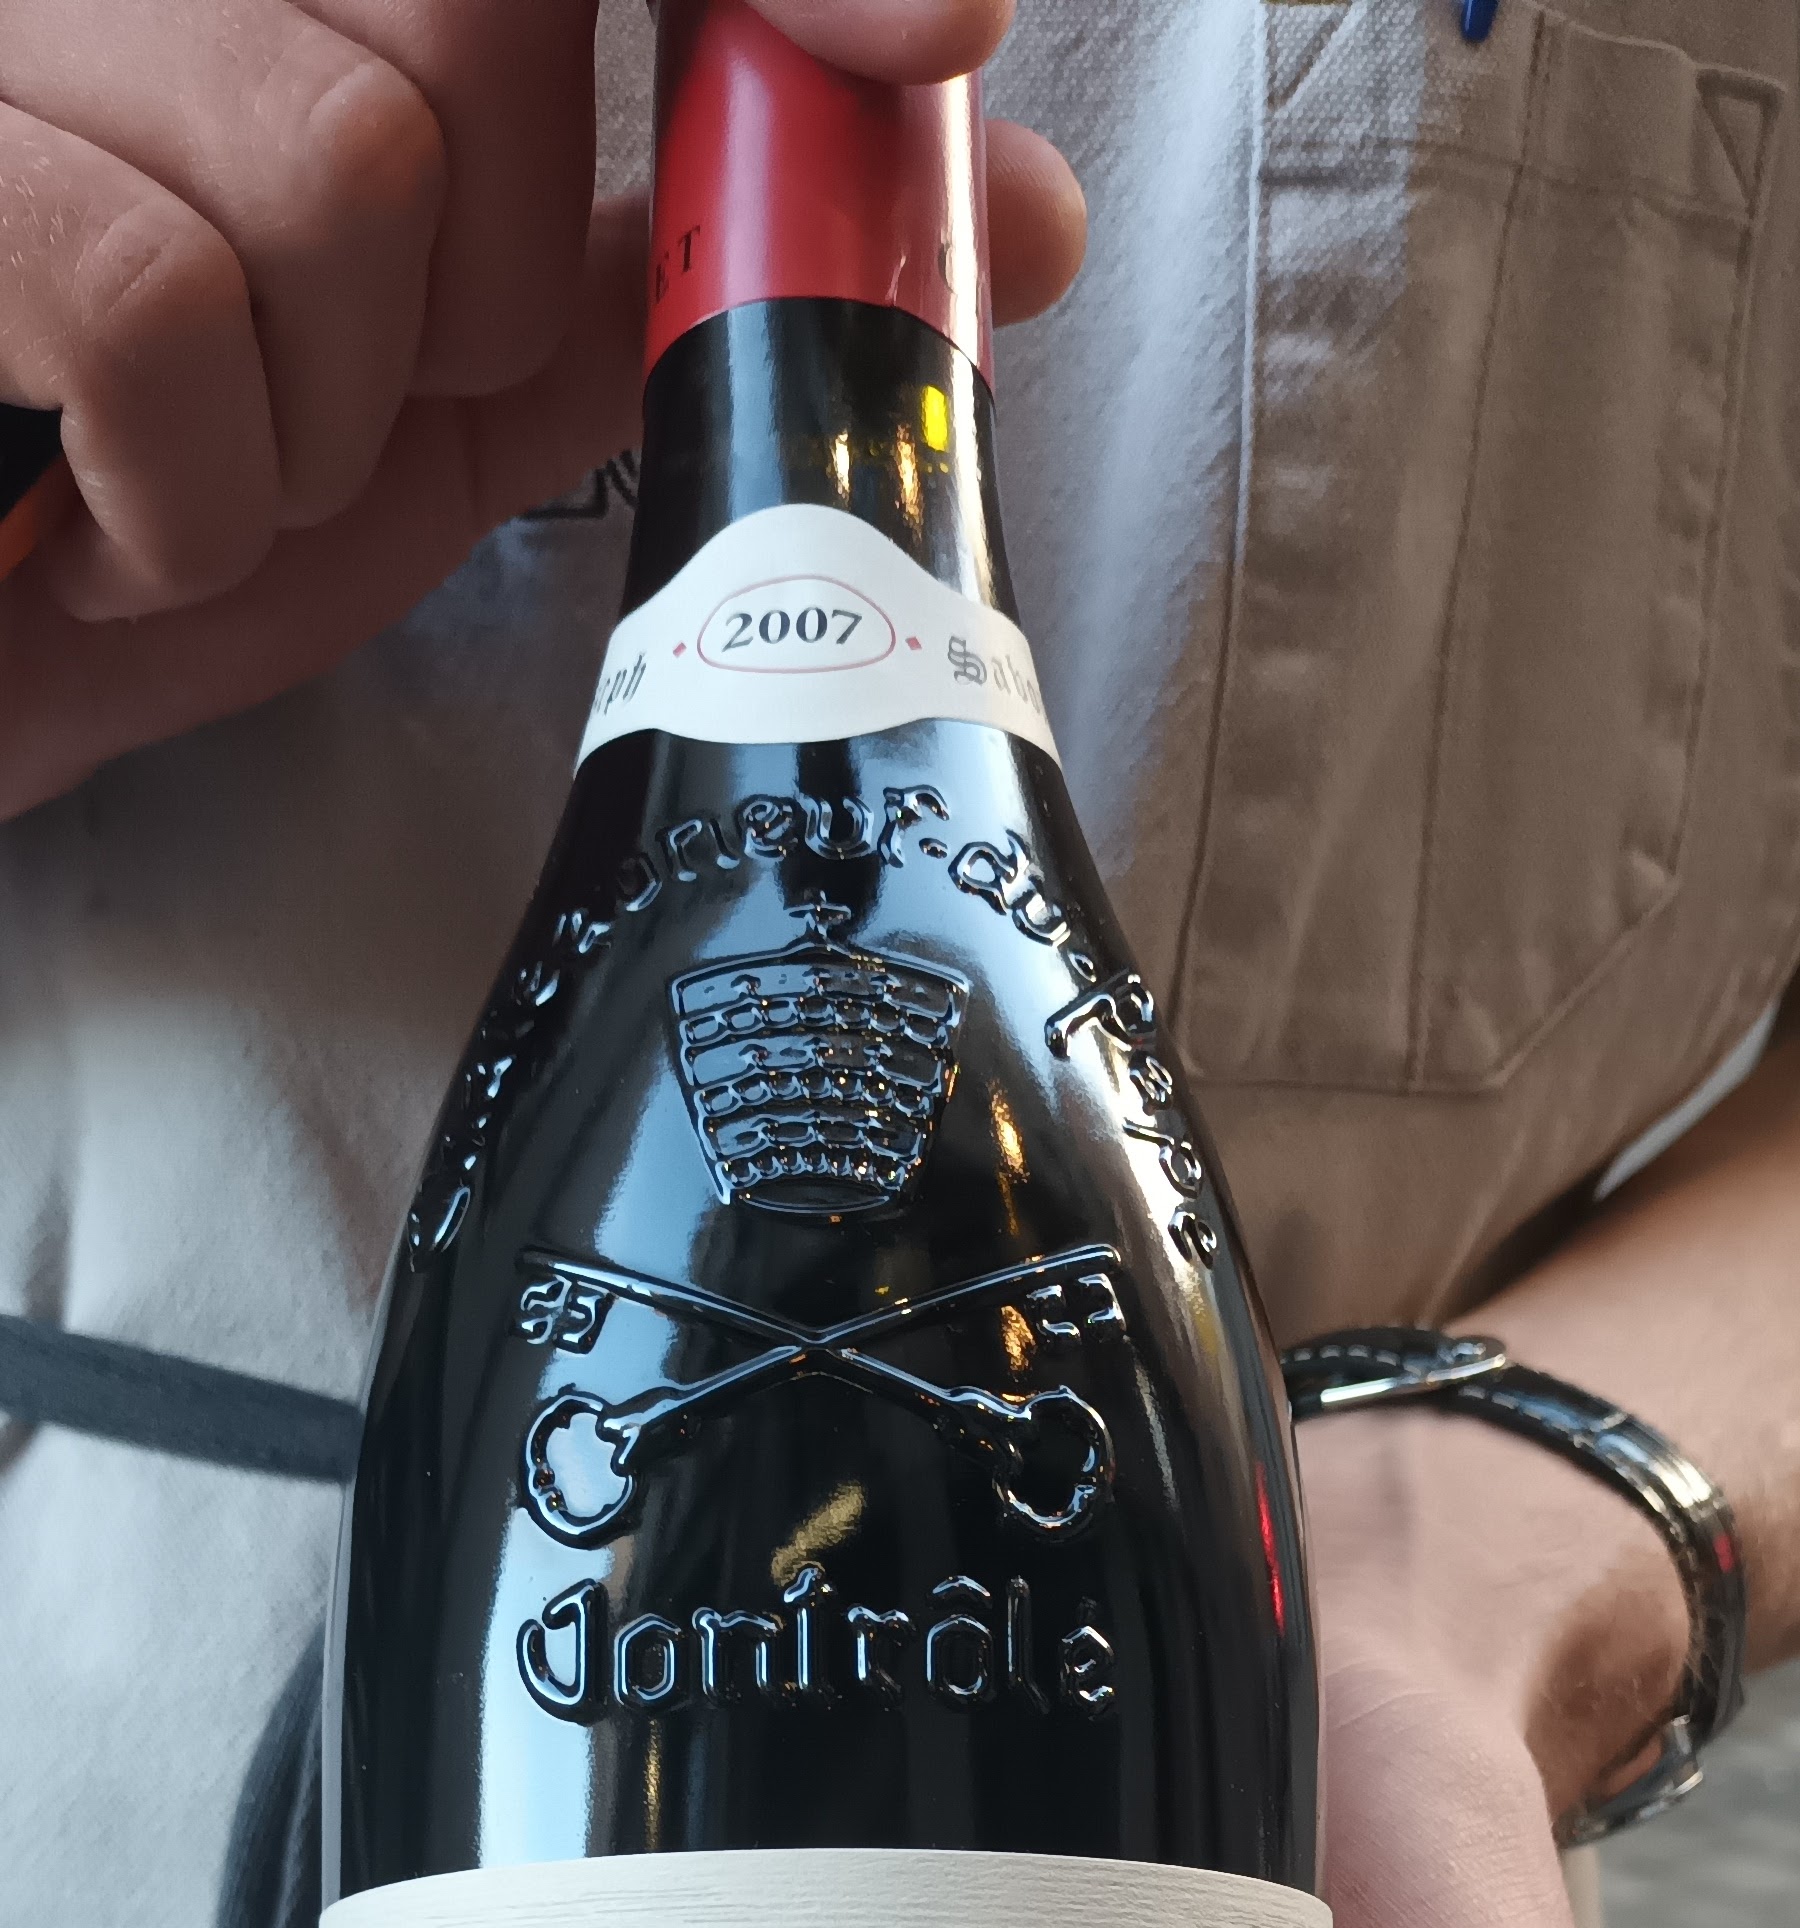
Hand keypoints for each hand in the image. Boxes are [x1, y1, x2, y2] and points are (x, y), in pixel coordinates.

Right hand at [0, 0, 1084, 820]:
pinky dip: (177, 499)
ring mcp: (16, 36)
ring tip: (163, 504)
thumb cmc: (87, 537)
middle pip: (475, 14)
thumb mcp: (398, 417)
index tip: (937, 33)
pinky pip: (172, 306)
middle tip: (308, 422)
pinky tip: (88, 548)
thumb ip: (643, 283)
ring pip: (342, 167)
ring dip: (298, 428)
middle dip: (459, 282)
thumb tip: (1009, 211)